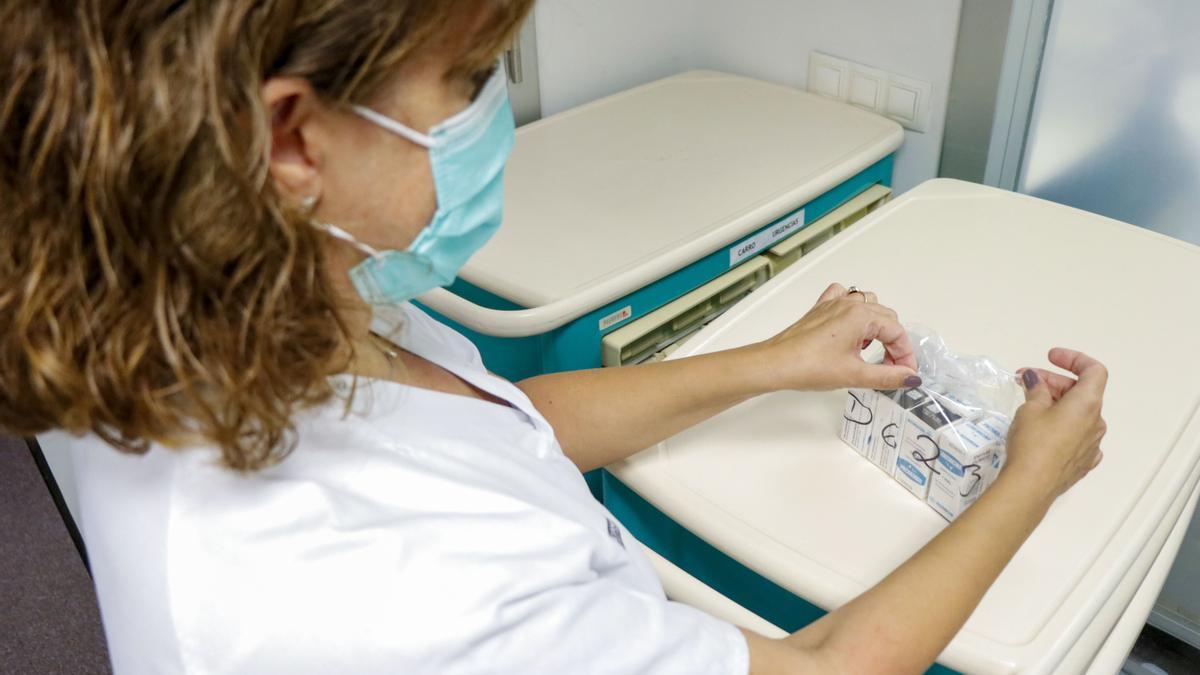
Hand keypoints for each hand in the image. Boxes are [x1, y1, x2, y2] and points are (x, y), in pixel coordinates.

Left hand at [751, 283, 919, 391]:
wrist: (775, 364)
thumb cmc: (808, 366)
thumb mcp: (855, 375)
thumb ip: (888, 376)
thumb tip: (910, 378)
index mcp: (860, 315)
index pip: (897, 331)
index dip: (905, 355)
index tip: (905, 373)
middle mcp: (848, 304)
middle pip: (886, 317)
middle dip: (893, 342)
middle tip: (890, 367)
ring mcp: (832, 305)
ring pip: (867, 305)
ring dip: (876, 326)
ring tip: (869, 351)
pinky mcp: (820, 310)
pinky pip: (843, 299)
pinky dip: (852, 311)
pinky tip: (849, 330)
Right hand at [1003, 348, 1107, 500]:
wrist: (1031, 486)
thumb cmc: (1032, 443)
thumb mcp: (1030, 409)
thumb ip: (1036, 389)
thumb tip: (1035, 379)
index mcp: (1087, 404)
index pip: (1094, 370)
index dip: (1074, 359)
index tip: (1050, 358)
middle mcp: (1096, 422)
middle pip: (1082, 392)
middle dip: (1054, 382)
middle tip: (1025, 381)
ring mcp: (1092, 444)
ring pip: (1079, 414)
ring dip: (1057, 404)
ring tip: (1030, 405)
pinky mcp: (1083, 461)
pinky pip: (1077, 435)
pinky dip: (1062, 425)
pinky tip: (1044, 430)